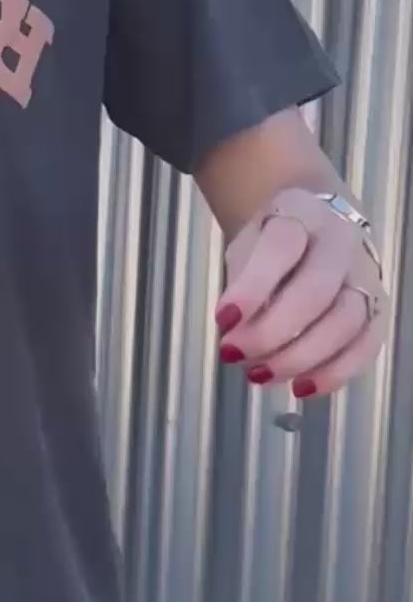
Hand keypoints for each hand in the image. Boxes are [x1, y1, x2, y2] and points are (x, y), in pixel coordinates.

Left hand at [214, 185, 389, 398]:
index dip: (252, 288)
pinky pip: (366, 346)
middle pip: (316, 292)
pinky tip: (301, 387)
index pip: (281, 249)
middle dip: (271, 331)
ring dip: (300, 357)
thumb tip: (236, 336)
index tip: (222, 321)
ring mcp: (366, 276)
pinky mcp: (380, 308)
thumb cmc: (273, 240)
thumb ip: (242, 283)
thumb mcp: (248, 245)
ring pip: (345, 323)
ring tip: (260, 375)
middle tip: (233, 355)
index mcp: (301, 215)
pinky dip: (335, 373)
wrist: (319, 221)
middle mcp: (341, 242)